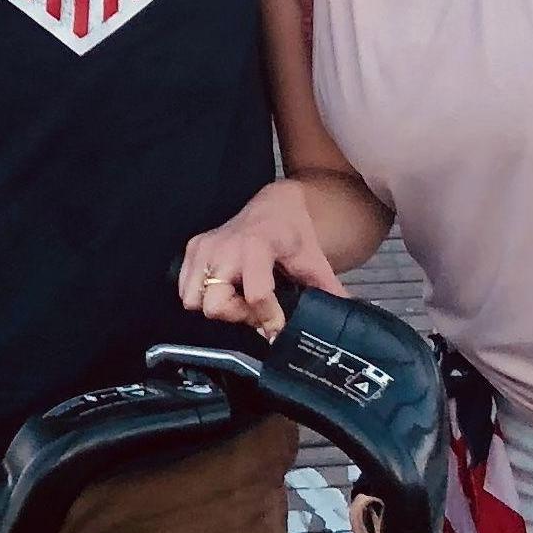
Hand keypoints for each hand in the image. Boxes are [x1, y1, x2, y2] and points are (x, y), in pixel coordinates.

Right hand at [178, 182, 344, 334]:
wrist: (275, 203)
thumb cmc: (294, 232)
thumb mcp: (314, 260)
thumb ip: (329, 290)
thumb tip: (347, 317)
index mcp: (257, 246)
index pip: (256, 295)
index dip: (268, 318)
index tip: (277, 328)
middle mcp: (225, 246)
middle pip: (214, 305)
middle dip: (235, 315)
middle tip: (254, 310)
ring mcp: (205, 246)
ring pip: (194, 299)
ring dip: (217, 307)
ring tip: (239, 299)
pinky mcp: (193, 248)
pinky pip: (185, 288)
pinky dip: (201, 296)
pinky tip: (225, 290)